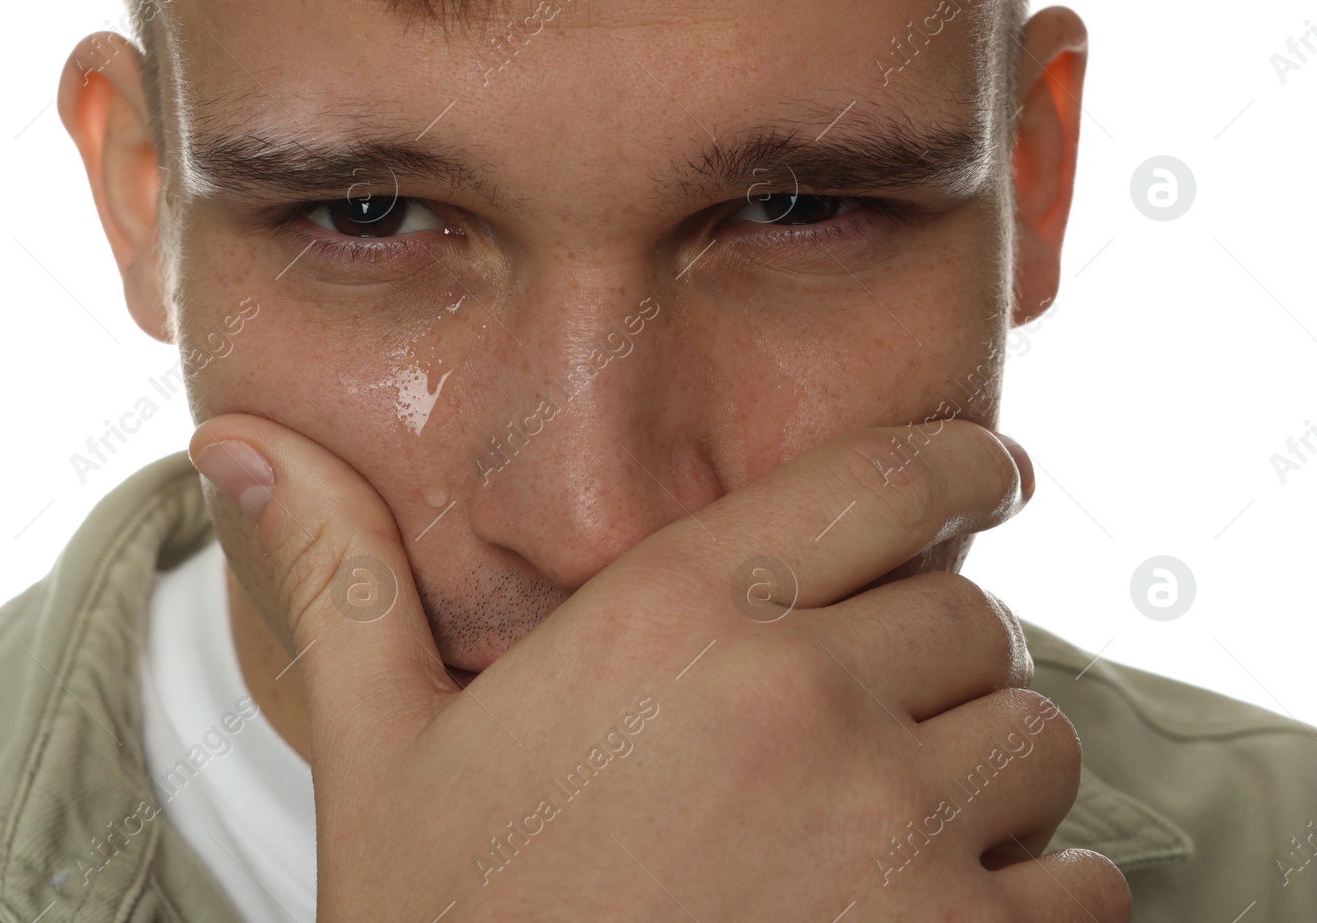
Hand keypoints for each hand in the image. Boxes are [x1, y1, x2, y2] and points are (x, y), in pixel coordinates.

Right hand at [188, 416, 1130, 921]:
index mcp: (672, 618)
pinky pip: (1080, 887)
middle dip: (936, 658)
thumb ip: (341, 578)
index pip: (889, 478)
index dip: (959, 466)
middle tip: (864, 726)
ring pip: (1033, 741)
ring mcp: (895, 838)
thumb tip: (235, 440)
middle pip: (972, 616)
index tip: (990, 475)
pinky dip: (1033, 904)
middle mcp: (801, 699)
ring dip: (986, 781)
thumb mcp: (378, 757)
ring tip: (881, 840)